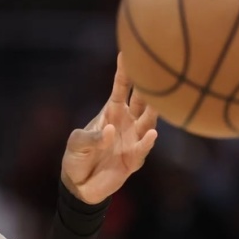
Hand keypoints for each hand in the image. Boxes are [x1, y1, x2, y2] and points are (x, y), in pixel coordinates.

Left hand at [62, 52, 158, 203]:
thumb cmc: (76, 158)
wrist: (80, 185)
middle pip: (142, 101)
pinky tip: (151, 134)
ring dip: (155, 112)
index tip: (128, 53)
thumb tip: (111, 131)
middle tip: (159, 70)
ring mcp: (132, 140)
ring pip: (148, 122)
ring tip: (162, 100)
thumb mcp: (77, 143)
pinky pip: (142, 148)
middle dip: (150, 86)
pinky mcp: (134, 159)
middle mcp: (126, 123)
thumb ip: (92, 137)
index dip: (125, 72)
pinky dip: (146, 142)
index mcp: (111, 112)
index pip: (121, 88)